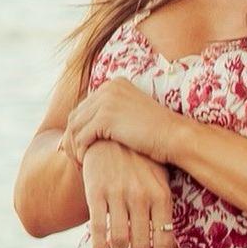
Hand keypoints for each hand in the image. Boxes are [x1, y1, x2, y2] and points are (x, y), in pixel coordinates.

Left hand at [62, 75, 180, 164]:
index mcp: (114, 84)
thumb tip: (88, 128)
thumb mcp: (130, 116)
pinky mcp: (106, 118)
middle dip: (71, 138)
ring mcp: (106, 101)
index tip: (78, 146)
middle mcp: (108, 88)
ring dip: (74, 147)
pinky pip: (81, 137)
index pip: (84, 107)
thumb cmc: (156, 133)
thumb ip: (111, 115)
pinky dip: (80, 152)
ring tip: (79, 162)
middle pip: (75, 116)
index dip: (78, 128)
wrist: (175, 136)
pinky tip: (85, 163)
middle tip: (74, 157)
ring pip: (75, 127)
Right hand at [80, 141, 177, 247]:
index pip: (165, 239)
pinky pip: (98, 227)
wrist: (110, 132)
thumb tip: (164, 243)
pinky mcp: (96, 192)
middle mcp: (141, 197)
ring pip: (120, 241)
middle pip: (142, 245)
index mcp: (162, 195)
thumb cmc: (139, 161)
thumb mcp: (159, 178)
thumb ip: (161, 208)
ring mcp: (118, 194)